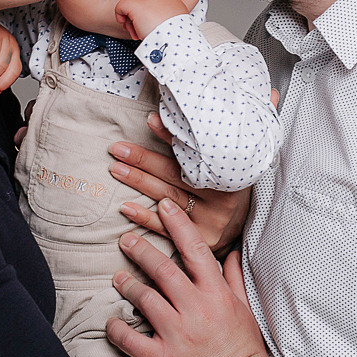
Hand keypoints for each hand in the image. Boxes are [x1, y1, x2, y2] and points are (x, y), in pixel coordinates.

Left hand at [107, 198, 270, 356]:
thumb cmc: (244, 353)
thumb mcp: (245, 312)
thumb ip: (234, 280)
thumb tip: (231, 253)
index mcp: (217, 295)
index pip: (195, 250)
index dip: (177, 224)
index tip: (163, 205)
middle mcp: (196, 309)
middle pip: (162, 269)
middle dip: (141, 249)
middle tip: (125, 239)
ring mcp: (177, 334)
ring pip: (144, 298)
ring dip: (127, 285)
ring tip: (117, 278)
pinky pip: (130, 339)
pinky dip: (117, 329)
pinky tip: (111, 323)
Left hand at [111, 124, 249, 255]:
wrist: (240, 222)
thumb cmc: (224, 184)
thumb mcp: (221, 163)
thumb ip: (200, 144)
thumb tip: (164, 116)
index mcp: (226, 175)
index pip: (193, 153)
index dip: (169, 137)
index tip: (149, 120)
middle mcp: (220, 200)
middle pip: (174, 176)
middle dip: (143, 161)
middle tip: (117, 149)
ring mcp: (209, 222)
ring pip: (167, 198)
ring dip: (139, 183)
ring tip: (116, 169)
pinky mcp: (198, 240)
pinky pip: (166, 229)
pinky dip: (144, 217)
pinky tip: (126, 207)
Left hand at [113, 0, 190, 39]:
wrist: (173, 38)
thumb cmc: (174, 35)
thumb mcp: (174, 23)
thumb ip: (163, 18)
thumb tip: (147, 22)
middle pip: (142, 0)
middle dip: (139, 15)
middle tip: (143, 28)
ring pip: (131, 6)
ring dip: (132, 21)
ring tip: (139, 31)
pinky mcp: (135, 4)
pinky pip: (121, 7)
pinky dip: (120, 15)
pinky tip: (125, 23)